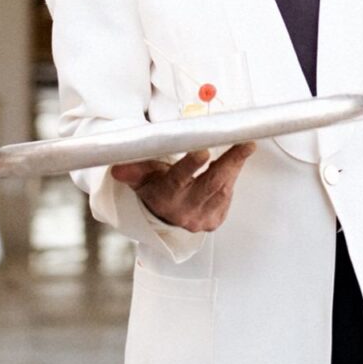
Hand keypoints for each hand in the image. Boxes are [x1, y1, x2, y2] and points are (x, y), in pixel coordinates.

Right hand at [110, 141, 255, 231]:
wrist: (164, 216)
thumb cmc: (155, 188)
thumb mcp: (141, 178)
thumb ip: (133, 170)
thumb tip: (118, 168)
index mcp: (165, 197)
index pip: (178, 180)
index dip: (190, 166)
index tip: (203, 151)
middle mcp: (184, 211)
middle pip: (210, 185)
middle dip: (229, 163)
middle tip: (244, 143)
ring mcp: (201, 218)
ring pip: (223, 189)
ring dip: (235, 166)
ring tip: (245, 146)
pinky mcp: (214, 220)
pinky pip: (228, 197)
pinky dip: (233, 178)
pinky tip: (235, 162)